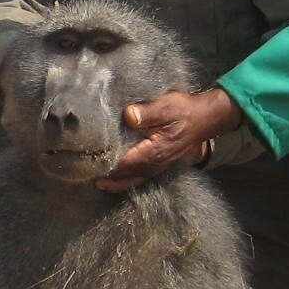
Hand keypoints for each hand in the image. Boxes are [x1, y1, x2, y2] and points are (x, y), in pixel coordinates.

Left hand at [97, 87, 241, 192]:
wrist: (205, 118)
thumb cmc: (184, 111)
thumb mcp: (166, 106)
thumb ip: (147, 112)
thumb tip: (129, 116)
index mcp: (152, 152)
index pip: (122, 163)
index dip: (104, 165)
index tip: (87, 164)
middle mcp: (153, 164)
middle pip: (124, 176)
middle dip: (106, 178)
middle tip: (84, 176)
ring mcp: (157, 166)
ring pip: (131, 179)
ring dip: (115, 181)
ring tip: (97, 181)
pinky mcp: (158, 163)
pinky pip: (138, 176)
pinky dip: (125, 179)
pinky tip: (116, 178)